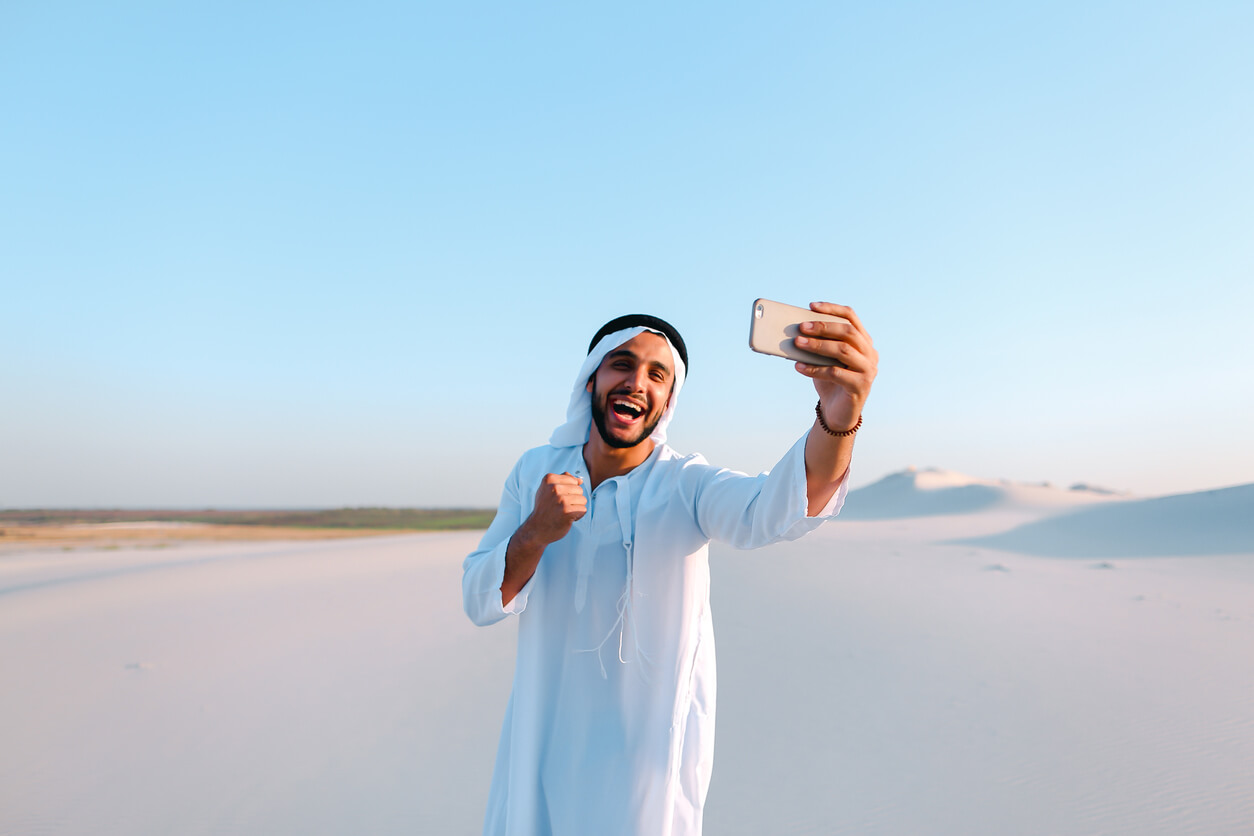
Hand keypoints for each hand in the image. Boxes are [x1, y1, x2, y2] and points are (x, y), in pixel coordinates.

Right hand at [520, 472, 586, 546]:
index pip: (573, 480)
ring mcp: (560, 499)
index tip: (557, 498)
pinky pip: (583, 509)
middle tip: (560, 507)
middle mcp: (554, 487)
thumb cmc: (545, 508)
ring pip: (583, 500)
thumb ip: (563, 481)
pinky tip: (567, 519)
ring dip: (576, 508)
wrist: (536, 529)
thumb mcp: (548, 490)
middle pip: (579, 490)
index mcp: (549, 479)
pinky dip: (578, 516)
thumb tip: (580, 480)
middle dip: (574, 500)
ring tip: (563, 513)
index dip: (569, 491)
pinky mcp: (566, 511)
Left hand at [793, 302, 877, 430]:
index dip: (832, 309)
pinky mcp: (861, 386)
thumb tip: (796, 332)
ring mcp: (868, 370)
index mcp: (864, 341)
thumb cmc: (829, 381)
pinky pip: (835, 373)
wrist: (837, 412)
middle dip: (823, 327)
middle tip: (801, 327)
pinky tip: (799, 366)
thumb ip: (818, 344)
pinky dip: (814, 369)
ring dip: (818, 345)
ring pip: (844, 350)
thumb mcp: (824, 359)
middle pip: (848, 332)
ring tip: (797, 343)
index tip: (811, 306)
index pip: (851, 317)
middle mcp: (870, 353)